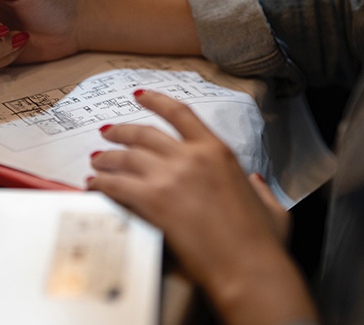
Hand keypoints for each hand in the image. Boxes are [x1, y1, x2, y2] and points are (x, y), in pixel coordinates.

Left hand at [89, 89, 315, 324]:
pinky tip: (94, 186)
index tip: (141, 96)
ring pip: (126, 156)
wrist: (249, 268)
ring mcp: (170, 177)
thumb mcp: (269, 205)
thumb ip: (259, 188)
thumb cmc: (261, 242)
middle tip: (108, 133)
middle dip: (121, 131)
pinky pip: (116, 185)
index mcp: (218, 152)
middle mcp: (191, 157)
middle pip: (144, 133)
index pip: (180, 114)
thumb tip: (255, 182)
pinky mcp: (153, 201)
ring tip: (96, 162)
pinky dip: (100, 184)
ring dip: (106, 158)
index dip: (156, 101)